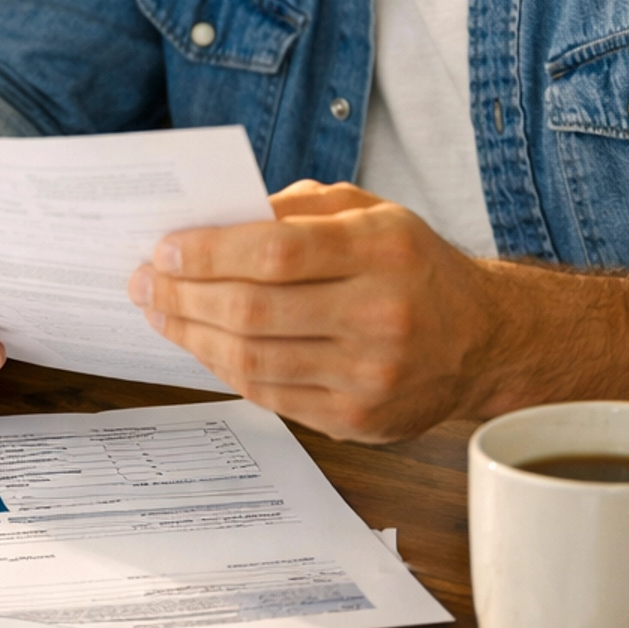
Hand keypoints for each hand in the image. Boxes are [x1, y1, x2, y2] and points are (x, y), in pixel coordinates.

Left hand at [127, 179, 499, 441]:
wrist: (484, 339)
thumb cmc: (413, 265)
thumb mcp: (370, 211)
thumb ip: (295, 209)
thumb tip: (211, 221)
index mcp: (384, 250)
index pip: (277, 253)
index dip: (209, 254)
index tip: (164, 249)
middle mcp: (382, 315)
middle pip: (255, 311)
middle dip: (184, 296)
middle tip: (144, 282)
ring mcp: (370, 375)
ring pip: (254, 361)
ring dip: (192, 336)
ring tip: (161, 313)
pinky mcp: (357, 419)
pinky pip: (270, 396)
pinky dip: (224, 368)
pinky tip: (201, 344)